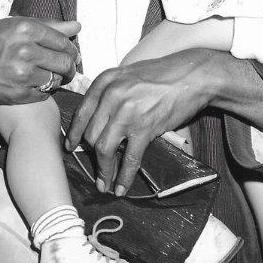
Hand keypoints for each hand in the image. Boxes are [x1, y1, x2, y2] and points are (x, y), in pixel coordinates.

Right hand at [0, 16, 80, 106]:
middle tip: (65, 67)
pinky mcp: (20, 93)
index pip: (64, 40)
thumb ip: (47, 26)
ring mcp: (24, 73)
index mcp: (25, 27)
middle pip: (66, 61)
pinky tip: (34, 84)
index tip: (69, 53)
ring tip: (47, 75)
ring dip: (57, 79)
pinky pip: (45, 92)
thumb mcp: (11, 26)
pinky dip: (44, 89)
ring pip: (57, 78)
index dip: (70, 48)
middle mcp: (26, 49)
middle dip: (69, 66)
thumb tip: (77, 26)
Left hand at [65, 50, 217, 195]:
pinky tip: (121, 187)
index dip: (74, 134)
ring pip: (104, 149)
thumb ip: (110, 93)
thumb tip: (98, 120)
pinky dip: (123, 176)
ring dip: (103, 170)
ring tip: (104, 184)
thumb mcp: (127, 76)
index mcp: (105, 82)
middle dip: (91, 155)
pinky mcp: (145, 128)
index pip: (81, 113)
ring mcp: (127, 113)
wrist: (191, 75)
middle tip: (96, 167)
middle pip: (91, 134)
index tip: (71, 147)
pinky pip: (129, 158)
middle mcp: (111, 96)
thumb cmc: (161, 75)